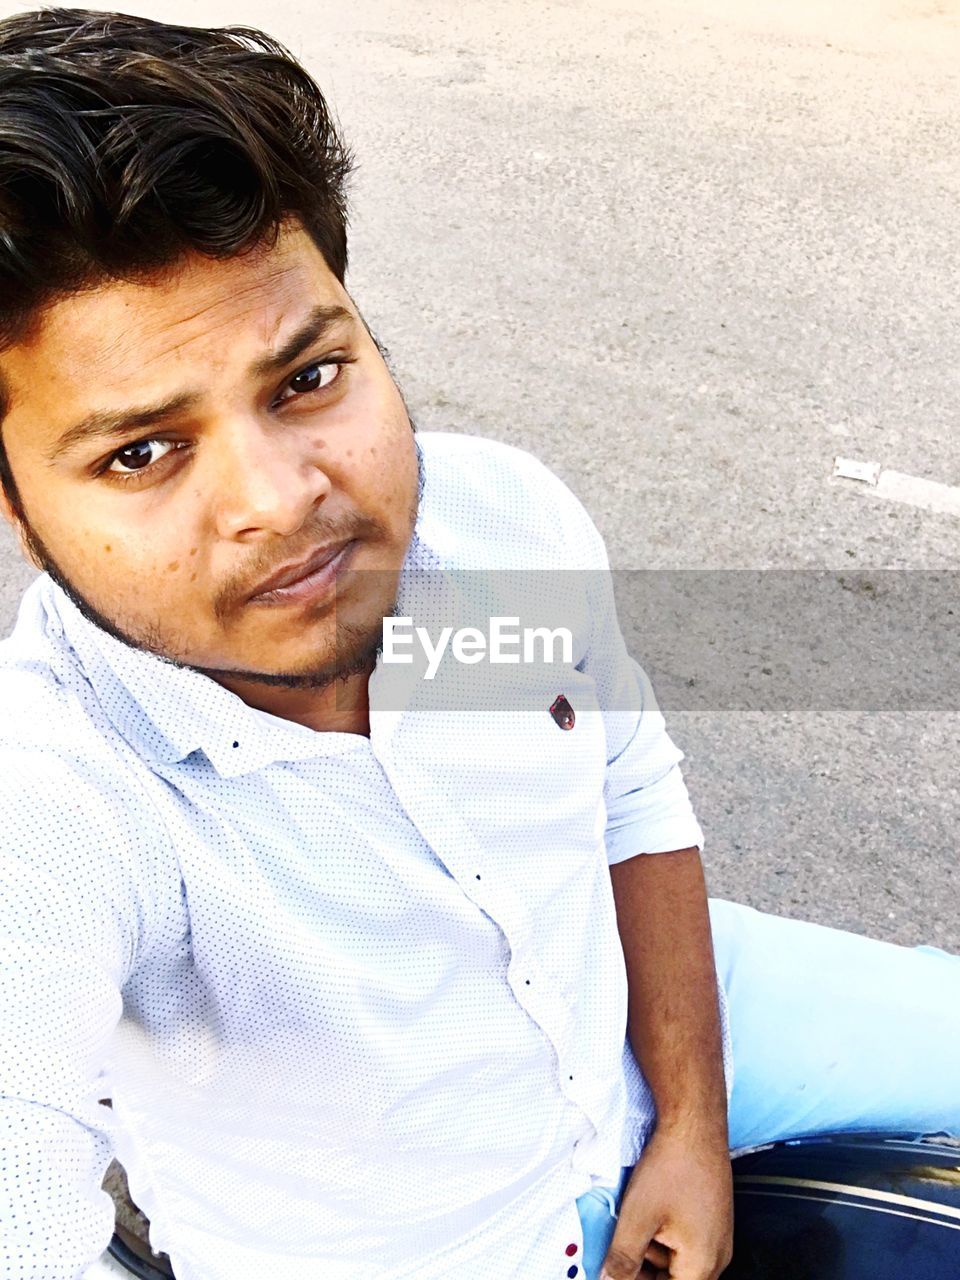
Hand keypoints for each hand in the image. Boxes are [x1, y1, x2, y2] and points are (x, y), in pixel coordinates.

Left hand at [600, 1126, 732, 1279]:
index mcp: (702, 1265)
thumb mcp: (637, 1218)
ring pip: (676, 1261)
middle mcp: (716, 1257)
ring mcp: (716, 1237)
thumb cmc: (673, 1167)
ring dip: (651, 1250)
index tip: (621, 1273)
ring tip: (637, 1219)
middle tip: (624, 1243)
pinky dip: (662, 1233)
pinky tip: (650, 1210)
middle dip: (644, 1269)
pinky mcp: (711, 1219)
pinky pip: (684, 1241)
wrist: (694, 1125)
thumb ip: (622, 1260)